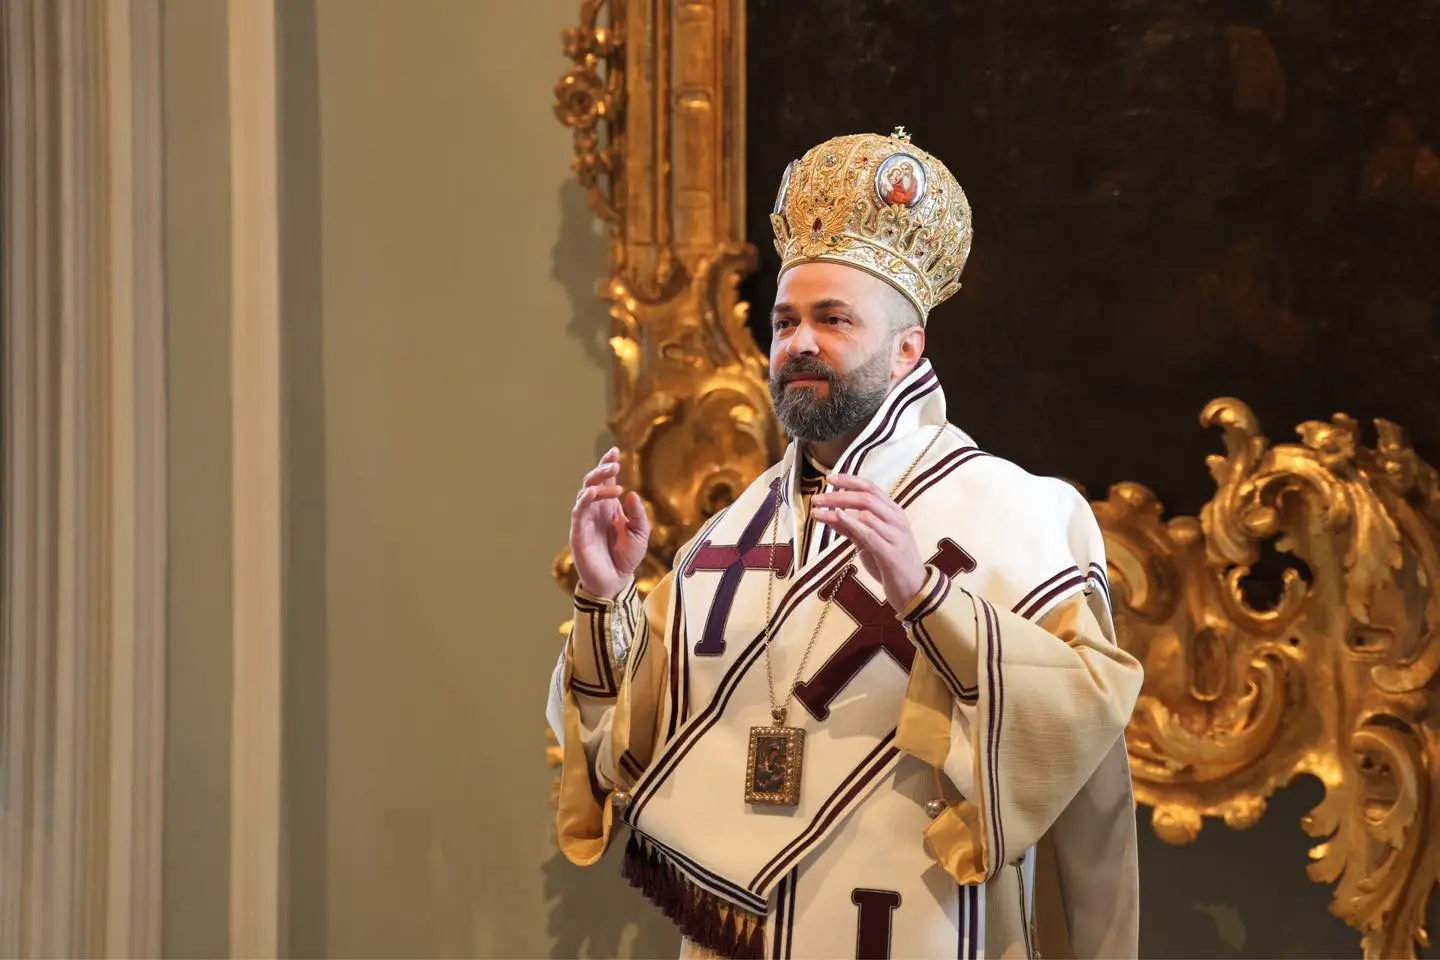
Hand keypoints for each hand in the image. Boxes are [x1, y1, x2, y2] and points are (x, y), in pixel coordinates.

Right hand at [570, 447, 650, 598]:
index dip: (608, 465)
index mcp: (609, 507)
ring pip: (584, 493)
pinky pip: (578, 512)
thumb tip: (631, 494)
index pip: (606, 480)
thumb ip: (638, 514)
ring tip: (614, 483)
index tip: (615, 451)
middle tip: (614, 464)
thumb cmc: (627, 557)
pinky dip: (584, 500)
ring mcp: (586, 520)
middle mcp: (595, 510)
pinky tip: (592, 493)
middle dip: (601, 470)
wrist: (616, 581)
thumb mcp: (641, 534)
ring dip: (597, 484)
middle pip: (592, 482)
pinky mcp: (579, 532)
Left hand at [812, 474, 926, 612]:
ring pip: (866, 512)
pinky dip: (852, 523)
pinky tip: (837, 516)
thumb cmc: (890, 564)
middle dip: (839, 494)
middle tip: (817, 497)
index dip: (850, 480)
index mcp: (894, 513)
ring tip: (818, 508)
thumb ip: (852, 528)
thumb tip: (829, 514)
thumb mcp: (869, 542)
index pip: (871, 488)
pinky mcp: (891, 554)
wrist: (914, 590)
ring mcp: (896, 536)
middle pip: (866, 498)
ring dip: (838, 507)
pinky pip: (869, 534)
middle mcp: (897, 520)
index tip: (829, 477)